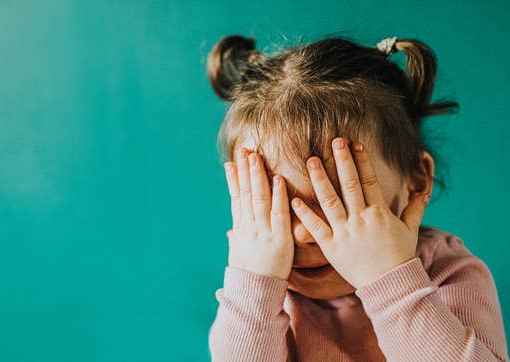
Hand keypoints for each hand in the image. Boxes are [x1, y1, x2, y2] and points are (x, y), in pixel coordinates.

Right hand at [224, 147, 294, 279]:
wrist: (255, 293)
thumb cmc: (250, 274)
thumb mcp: (240, 253)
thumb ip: (237, 237)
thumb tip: (230, 231)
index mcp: (241, 228)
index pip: (236, 199)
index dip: (234, 180)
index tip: (231, 163)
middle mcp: (250, 227)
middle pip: (246, 193)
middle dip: (245, 171)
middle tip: (244, 150)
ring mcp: (263, 231)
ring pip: (259, 198)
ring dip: (258, 176)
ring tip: (256, 157)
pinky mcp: (279, 239)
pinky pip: (278, 213)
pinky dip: (277, 196)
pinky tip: (278, 179)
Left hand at [290, 138, 429, 288]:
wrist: (390, 284)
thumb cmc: (400, 257)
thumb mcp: (410, 230)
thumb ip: (414, 209)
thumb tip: (424, 192)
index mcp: (379, 213)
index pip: (368, 181)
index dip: (362, 161)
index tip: (355, 144)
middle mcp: (361, 219)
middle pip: (349, 184)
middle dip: (341, 160)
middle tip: (333, 140)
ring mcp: (345, 232)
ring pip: (330, 201)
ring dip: (320, 179)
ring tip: (311, 160)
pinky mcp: (331, 247)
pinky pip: (316, 228)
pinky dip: (305, 213)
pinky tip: (295, 199)